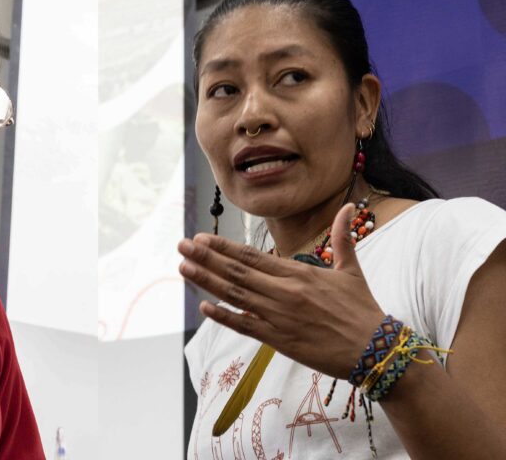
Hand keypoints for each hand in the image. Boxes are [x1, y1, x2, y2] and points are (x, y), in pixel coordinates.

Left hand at [178, 204, 385, 378]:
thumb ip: (342, 238)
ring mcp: (279, 316)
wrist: (375, 350)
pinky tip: (205, 307)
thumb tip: (347, 207)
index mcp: (298, 273)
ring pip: (235, 295)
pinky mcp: (279, 340)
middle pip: (237, 272)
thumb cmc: (362, 309)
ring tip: (184, 268)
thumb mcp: (351, 270)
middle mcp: (284, 292)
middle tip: (181, 246)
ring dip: (207, 281)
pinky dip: (224, 316)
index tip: (202, 238)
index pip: (253, 256)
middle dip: (206, 258)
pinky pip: (245, 326)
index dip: (224, 248)